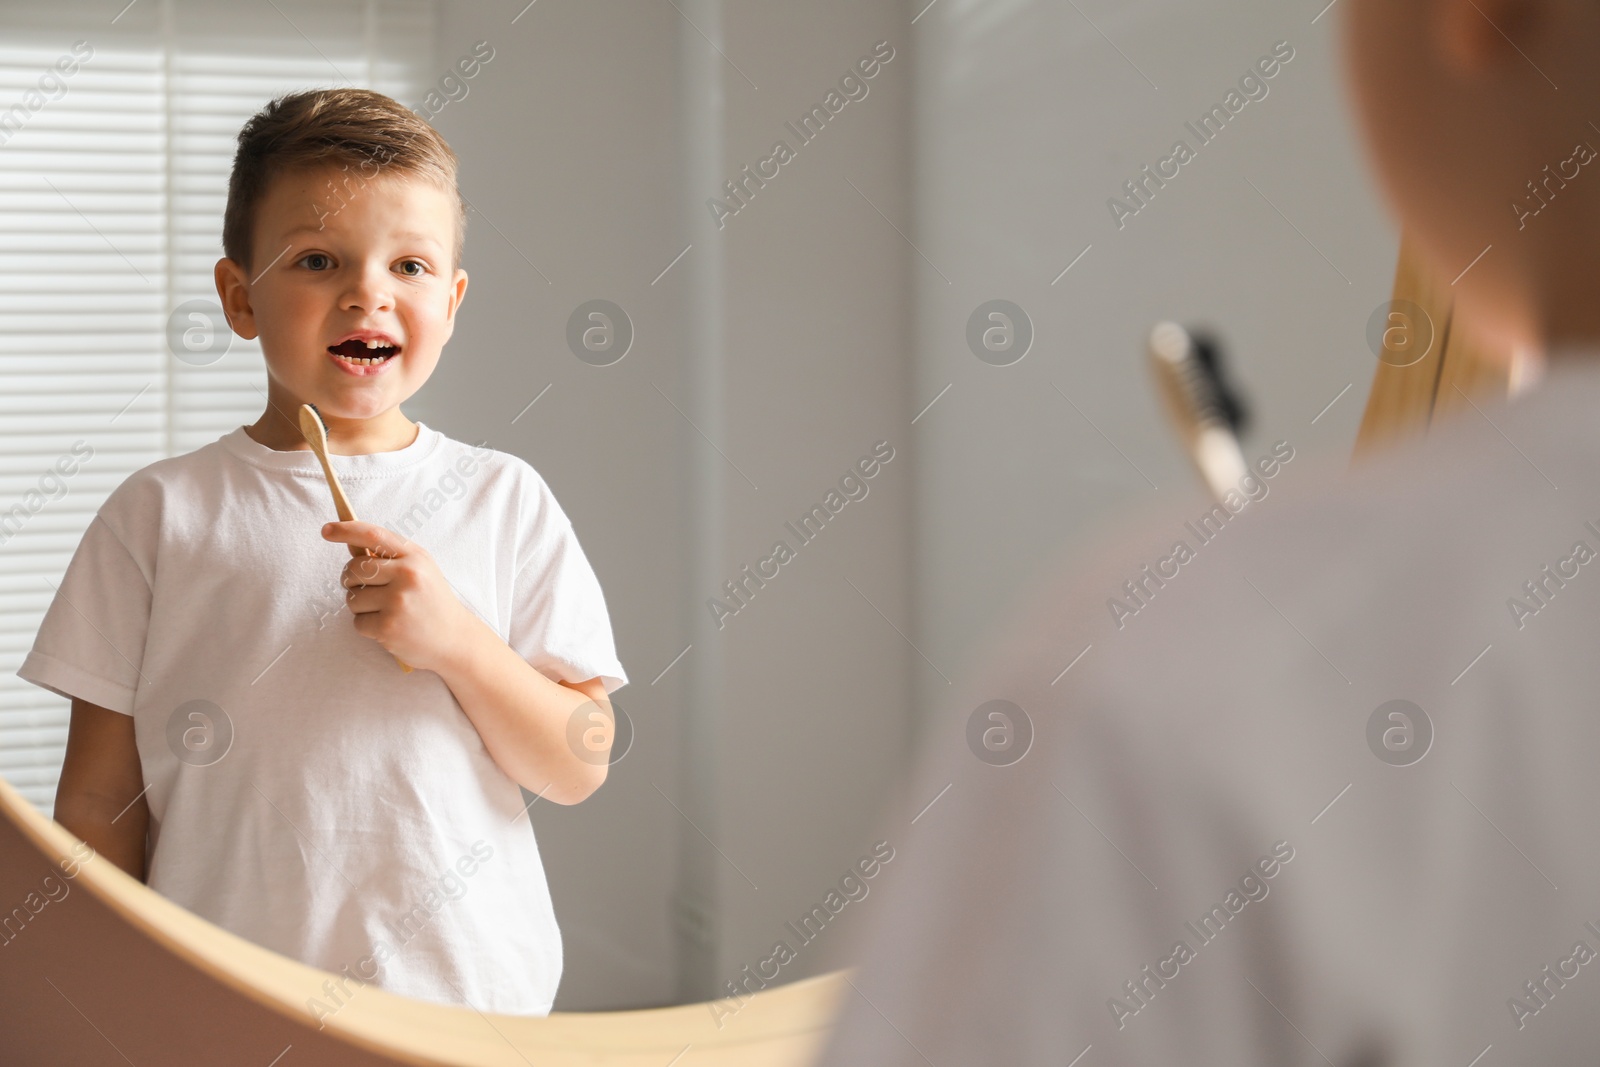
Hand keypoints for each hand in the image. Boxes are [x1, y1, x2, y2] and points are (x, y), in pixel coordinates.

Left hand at [320, 520, 477, 672]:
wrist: (454, 638)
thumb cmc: (432, 602)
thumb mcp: (421, 570)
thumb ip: (391, 557)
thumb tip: (351, 546)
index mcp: (414, 556)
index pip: (372, 535)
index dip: (346, 530)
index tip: (327, 530)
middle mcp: (407, 575)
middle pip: (354, 569)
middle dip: (351, 580)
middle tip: (368, 590)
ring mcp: (398, 601)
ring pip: (352, 598)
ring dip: (361, 607)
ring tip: (386, 611)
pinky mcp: (389, 626)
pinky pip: (358, 622)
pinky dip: (367, 627)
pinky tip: (388, 627)